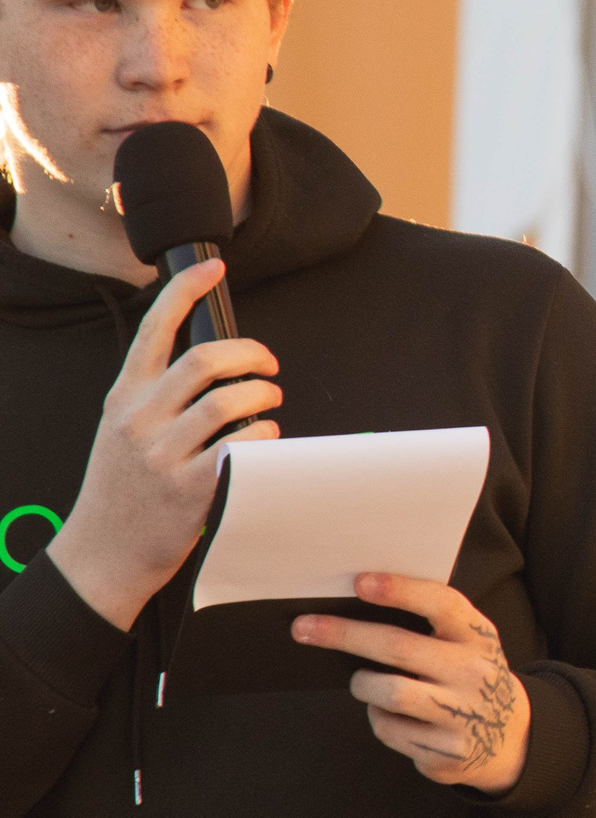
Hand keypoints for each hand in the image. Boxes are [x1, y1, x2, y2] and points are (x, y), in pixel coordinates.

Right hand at [48, 259, 281, 630]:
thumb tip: (211, 362)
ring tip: (271, 404)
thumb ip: (155, 395)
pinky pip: (245, 445)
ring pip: (231, 401)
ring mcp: (164, 454)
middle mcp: (140, 419)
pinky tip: (265, 440)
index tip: (213, 266)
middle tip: (268, 366)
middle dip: (251, 354)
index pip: (154, 327)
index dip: (186, 289)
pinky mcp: (191, 487)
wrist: (102, 552)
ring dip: (265, 396)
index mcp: (123, 396)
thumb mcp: (121, 429)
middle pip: (206, 359)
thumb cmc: (122, 488)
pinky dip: (267, 436)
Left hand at [296, 574, 530, 794]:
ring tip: (362, 681)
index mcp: (478, 638)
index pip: (441, 604)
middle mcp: (474, 673)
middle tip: (305, 628)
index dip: (400, 590)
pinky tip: (391, 714)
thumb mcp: (468, 644)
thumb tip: (358, 603)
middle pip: (398, 648)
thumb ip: (432, 625)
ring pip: (389, 692)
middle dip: (345, 634)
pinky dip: (379, 718)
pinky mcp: (445, 752)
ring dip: (363, 684)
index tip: (360, 582)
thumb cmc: (468, 676)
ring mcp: (462, 714)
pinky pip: (389, 730)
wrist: (511, 737)